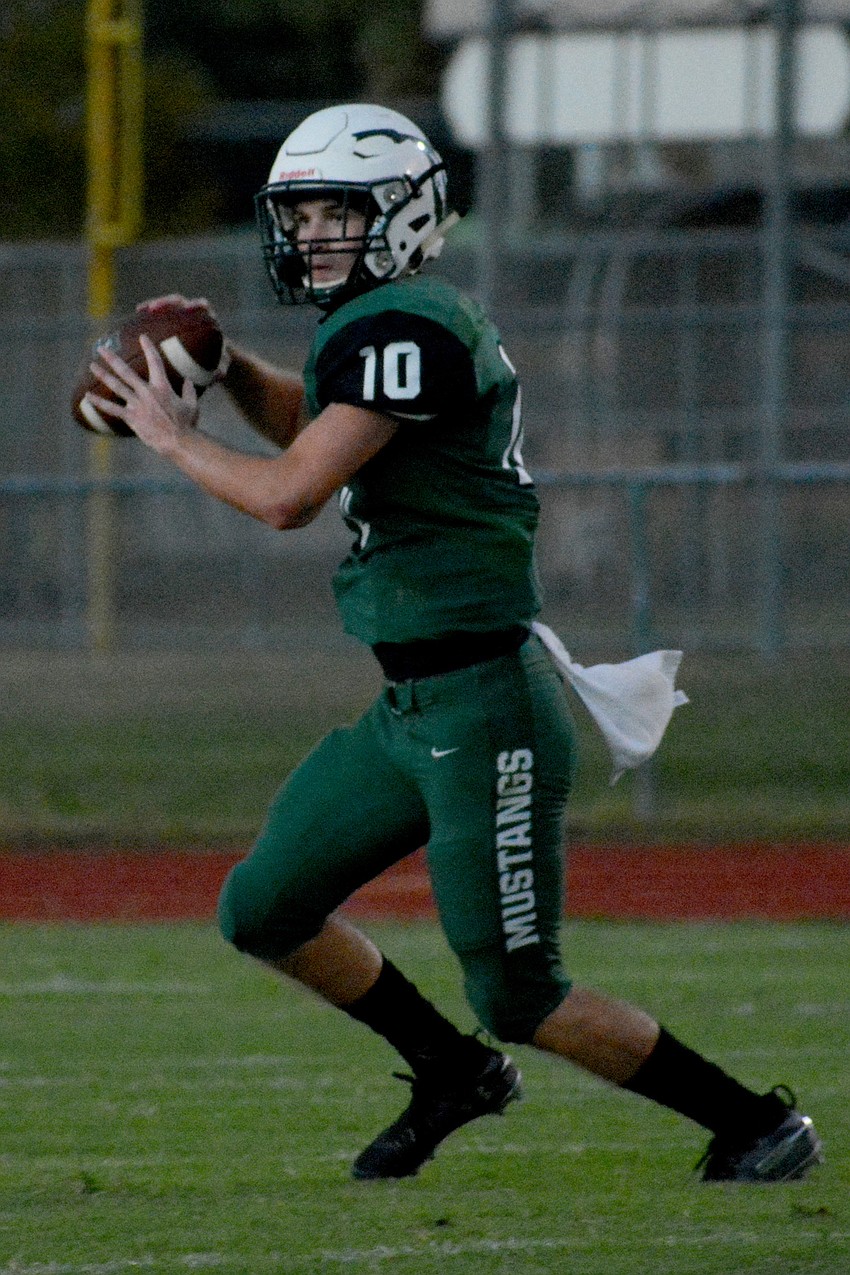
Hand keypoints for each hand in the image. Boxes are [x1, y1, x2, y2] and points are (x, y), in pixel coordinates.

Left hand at [88, 334, 199, 454]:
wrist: (178, 441)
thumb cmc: (187, 424)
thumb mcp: (192, 405)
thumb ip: (189, 391)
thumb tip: (188, 381)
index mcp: (162, 386)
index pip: (155, 362)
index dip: (148, 348)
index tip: (142, 337)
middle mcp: (147, 392)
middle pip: (126, 372)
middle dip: (113, 359)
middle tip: (102, 348)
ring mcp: (138, 405)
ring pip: (117, 386)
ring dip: (103, 375)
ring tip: (92, 365)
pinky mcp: (132, 417)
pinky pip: (112, 409)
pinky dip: (99, 403)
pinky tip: (87, 396)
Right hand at [136, 294, 230, 382]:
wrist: (212, 358)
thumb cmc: (218, 360)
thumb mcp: (222, 365)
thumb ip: (222, 369)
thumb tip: (217, 374)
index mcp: (208, 318)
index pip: (202, 305)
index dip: (195, 304)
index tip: (188, 308)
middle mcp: (193, 313)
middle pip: (179, 302)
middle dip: (165, 302)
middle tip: (153, 308)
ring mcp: (181, 315)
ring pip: (166, 306)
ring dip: (152, 305)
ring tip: (139, 310)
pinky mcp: (171, 320)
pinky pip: (158, 316)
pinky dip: (148, 317)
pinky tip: (136, 320)